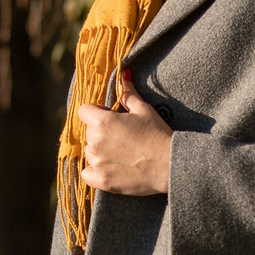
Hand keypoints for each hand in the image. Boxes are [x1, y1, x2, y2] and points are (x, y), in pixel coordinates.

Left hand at [77, 71, 171, 195]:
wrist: (170, 164)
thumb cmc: (158, 134)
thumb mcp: (144, 110)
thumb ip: (128, 93)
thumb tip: (124, 73)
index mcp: (102, 122)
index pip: (84, 111)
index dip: (96, 112)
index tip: (110, 117)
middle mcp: (95, 142)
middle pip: (88, 132)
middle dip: (100, 132)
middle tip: (122, 137)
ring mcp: (97, 163)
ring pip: (89, 152)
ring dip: (99, 151)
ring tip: (122, 153)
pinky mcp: (102, 181)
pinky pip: (87, 174)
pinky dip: (95, 171)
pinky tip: (110, 168)